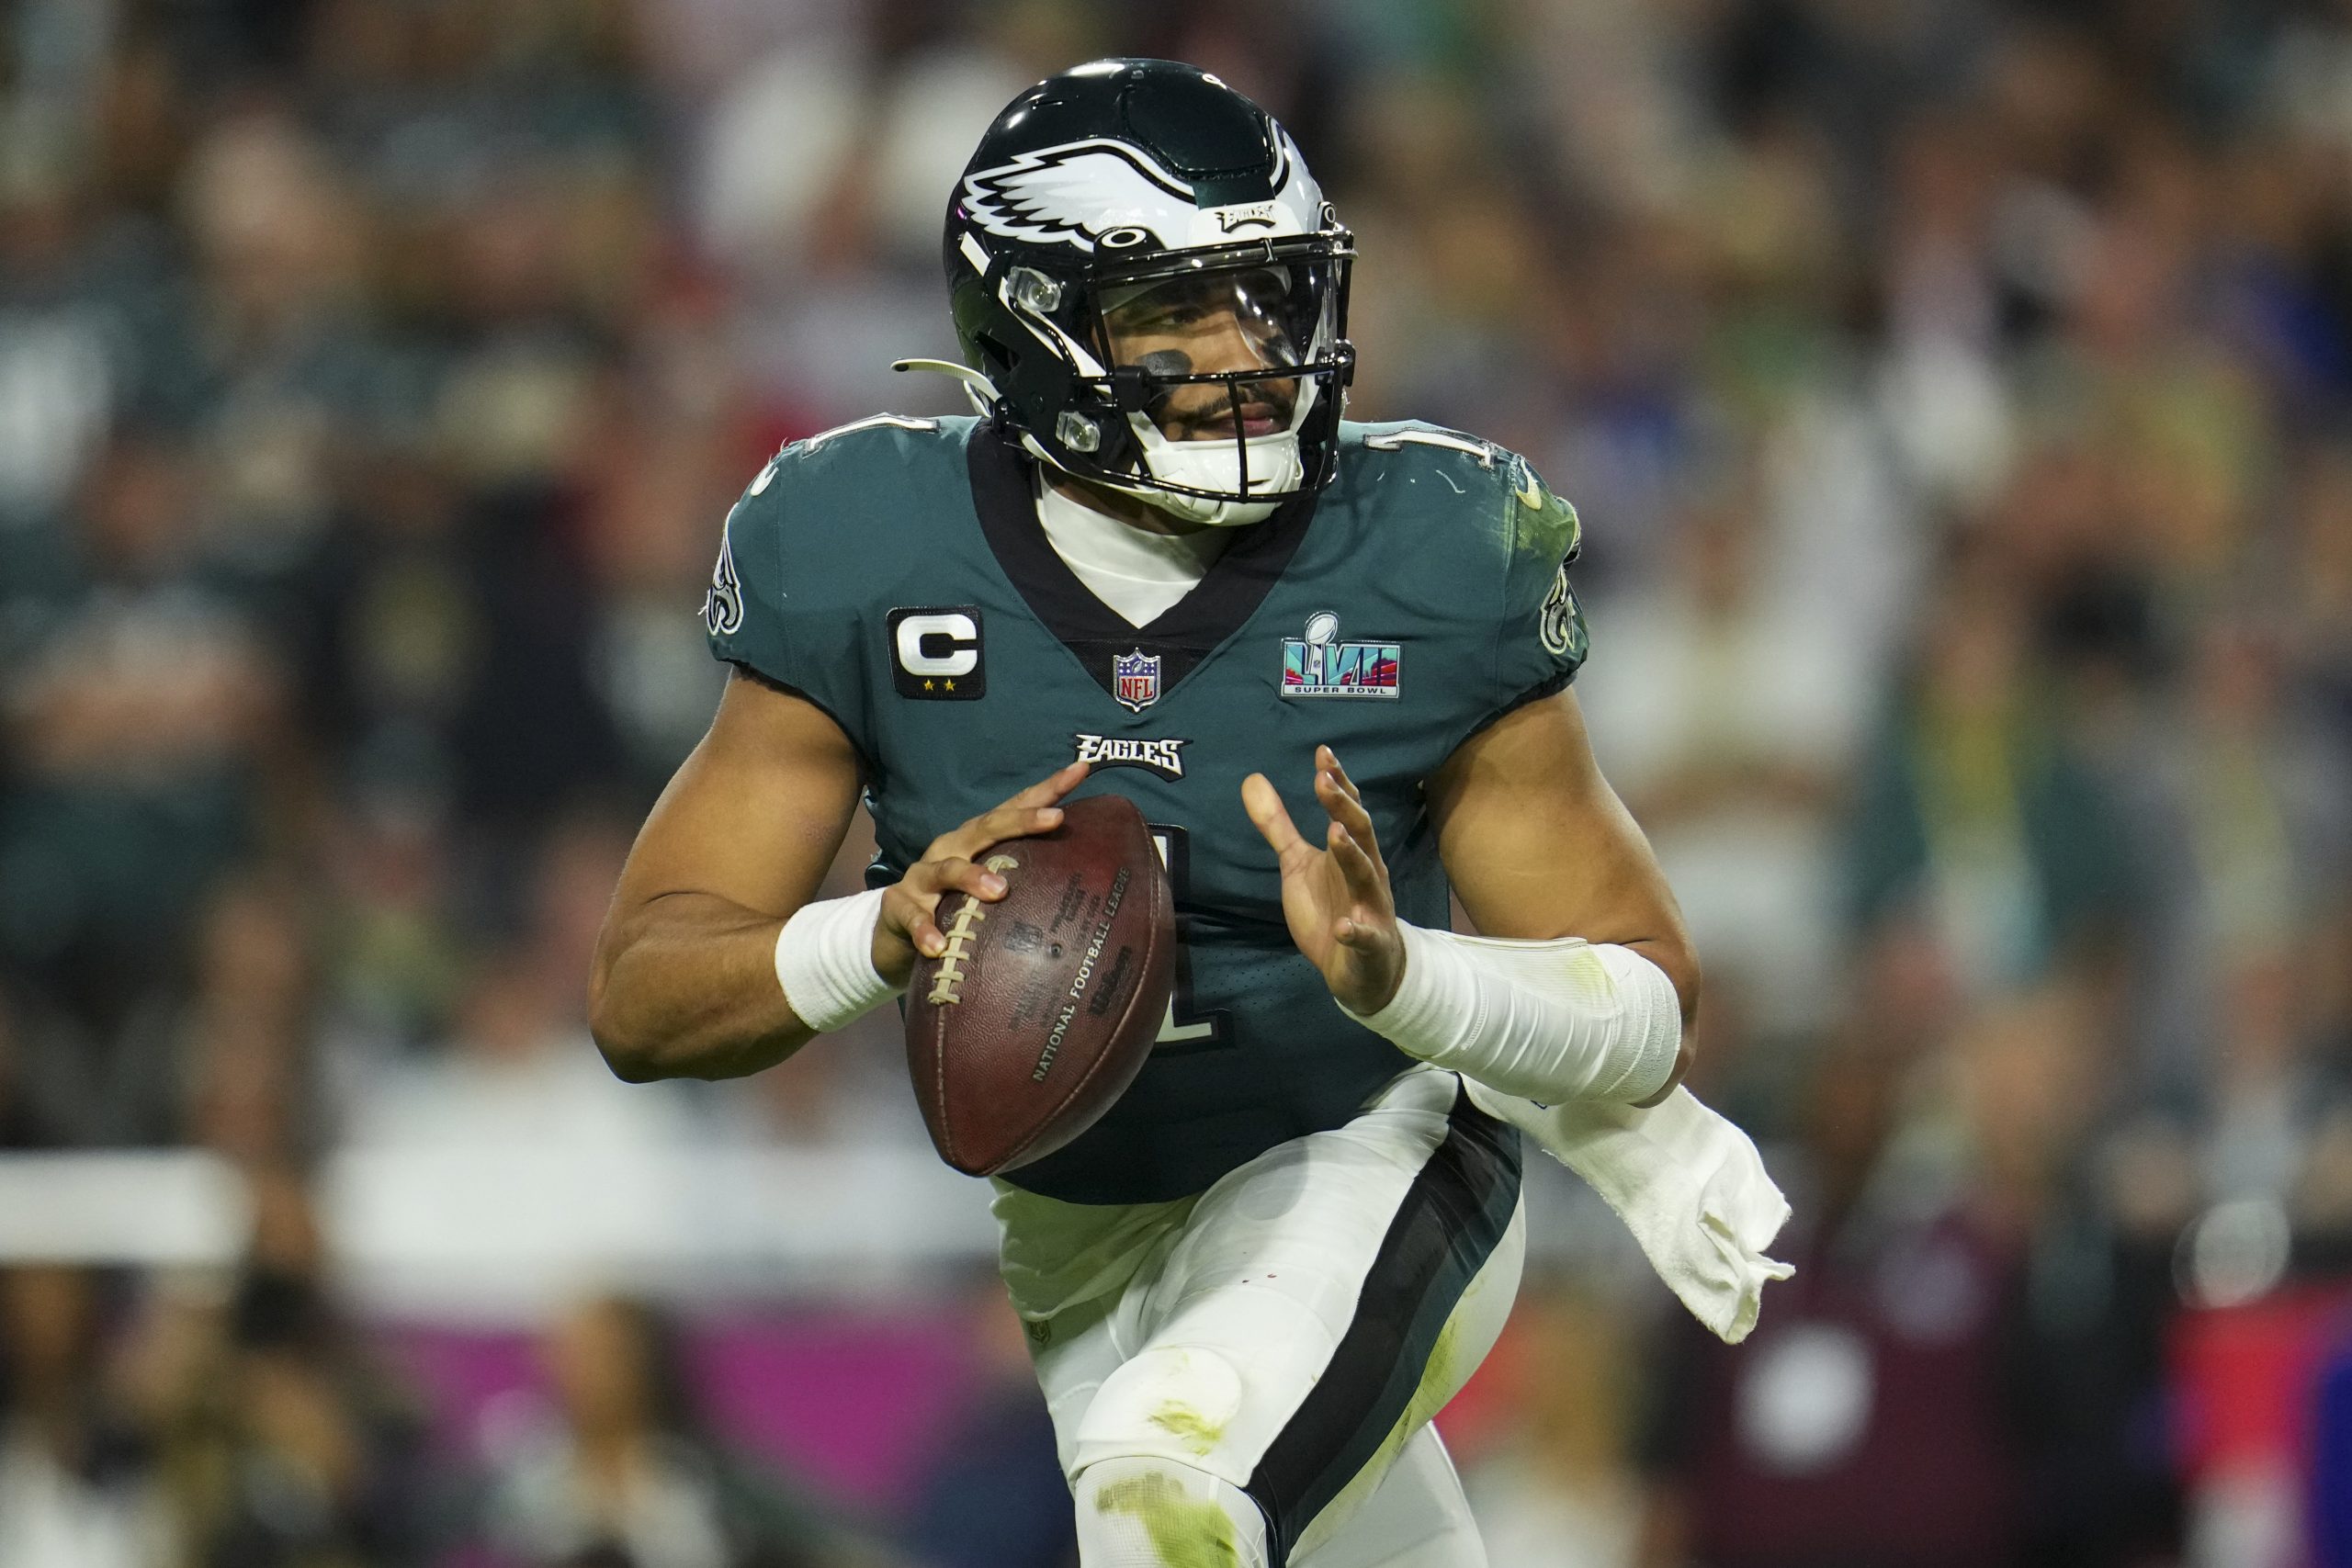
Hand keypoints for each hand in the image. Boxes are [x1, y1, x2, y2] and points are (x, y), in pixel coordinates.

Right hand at [874, 762, 1088, 985]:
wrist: (893, 933)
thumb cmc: (953, 905)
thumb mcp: (985, 887)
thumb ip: (1021, 879)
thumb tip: (1082, 883)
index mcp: (975, 841)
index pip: (1013, 810)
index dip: (1046, 790)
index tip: (1081, 770)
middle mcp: (950, 849)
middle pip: (986, 828)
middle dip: (1021, 820)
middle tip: (1055, 819)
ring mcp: (922, 877)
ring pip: (948, 870)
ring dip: (973, 877)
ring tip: (999, 890)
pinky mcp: (899, 906)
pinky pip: (913, 917)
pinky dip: (925, 931)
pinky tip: (938, 945)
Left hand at [1241, 745, 1404, 1014]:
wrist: (1360, 969)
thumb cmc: (1331, 907)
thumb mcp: (1297, 865)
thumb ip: (1278, 826)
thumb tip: (1252, 779)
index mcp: (1349, 852)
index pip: (1346, 810)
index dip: (1337, 782)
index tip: (1322, 754)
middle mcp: (1366, 873)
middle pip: (1360, 833)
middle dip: (1343, 806)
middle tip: (1324, 780)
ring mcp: (1370, 907)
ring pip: (1366, 876)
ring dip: (1352, 855)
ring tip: (1335, 833)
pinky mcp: (1369, 943)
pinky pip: (1364, 936)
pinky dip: (1356, 931)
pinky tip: (1345, 928)